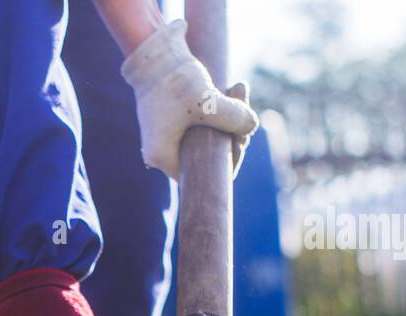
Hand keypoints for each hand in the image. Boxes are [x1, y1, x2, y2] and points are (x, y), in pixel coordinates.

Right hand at [120, 19, 258, 179]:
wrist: (153, 51)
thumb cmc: (174, 80)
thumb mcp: (208, 101)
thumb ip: (234, 119)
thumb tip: (251, 126)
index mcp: (163, 157)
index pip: (202, 174)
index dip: (228, 161)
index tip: (242, 139)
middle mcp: (162, 151)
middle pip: (207, 155)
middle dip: (232, 133)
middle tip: (245, 108)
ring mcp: (167, 134)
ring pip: (208, 134)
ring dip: (229, 114)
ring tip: (240, 88)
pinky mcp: (173, 118)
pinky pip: (202, 120)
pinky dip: (218, 107)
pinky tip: (233, 88)